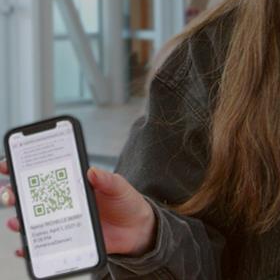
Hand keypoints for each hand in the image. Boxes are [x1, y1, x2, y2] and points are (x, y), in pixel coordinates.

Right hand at [1, 159, 157, 256]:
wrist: (138, 229)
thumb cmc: (126, 202)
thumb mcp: (119, 186)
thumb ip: (107, 179)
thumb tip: (92, 171)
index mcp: (76, 183)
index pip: (48, 172)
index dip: (26, 167)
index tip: (9, 163)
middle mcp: (67, 201)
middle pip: (34, 196)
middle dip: (16, 192)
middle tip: (9, 192)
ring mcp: (66, 220)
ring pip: (35, 219)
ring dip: (20, 218)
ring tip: (15, 219)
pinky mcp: (70, 239)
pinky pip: (46, 243)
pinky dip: (31, 246)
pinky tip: (24, 247)